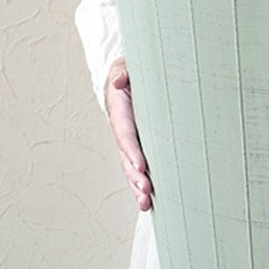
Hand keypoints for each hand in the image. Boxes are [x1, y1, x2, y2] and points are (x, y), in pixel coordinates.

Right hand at [105, 56, 152, 210]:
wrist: (131, 75)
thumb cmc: (133, 69)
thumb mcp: (126, 64)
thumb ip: (123, 71)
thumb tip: (119, 80)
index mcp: (121, 109)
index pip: (125, 133)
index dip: (132, 150)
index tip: (142, 165)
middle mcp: (123, 129)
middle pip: (126, 156)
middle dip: (135, 175)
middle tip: (146, 191)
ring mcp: (130, 139)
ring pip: (131, 166)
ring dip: (137, 185)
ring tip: (145, 203)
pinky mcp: (139, 145)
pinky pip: (138, 166)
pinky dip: (141, 182)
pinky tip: (149, 200)